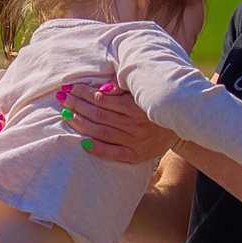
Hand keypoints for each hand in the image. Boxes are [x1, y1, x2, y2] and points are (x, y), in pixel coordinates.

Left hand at [59, 83, 173, 162]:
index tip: (71, 87)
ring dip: (81, 123)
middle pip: (99, 115)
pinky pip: (113, 153)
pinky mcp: (136, 155)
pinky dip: (97, 148)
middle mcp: (136, 124)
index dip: (85, 92)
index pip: (103, 99)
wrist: (179, 125)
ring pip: (102, 132)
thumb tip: (101, 88)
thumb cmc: (153, 104)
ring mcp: (136, 141)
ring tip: (66, 114)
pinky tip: (82, 142)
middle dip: (78, 105)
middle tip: (62, 98)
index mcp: (137, 106)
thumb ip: (122, 89)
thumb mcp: (142, 92)